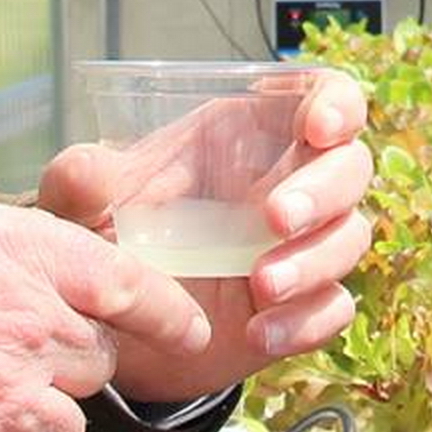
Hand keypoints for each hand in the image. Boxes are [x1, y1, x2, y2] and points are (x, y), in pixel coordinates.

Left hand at [36, 70, 375, 404]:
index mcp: (250, 135)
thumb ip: (81, 182)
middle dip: (323, 192)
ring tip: (261, 287)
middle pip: (350, 168)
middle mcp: (289, 183)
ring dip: (314, 261)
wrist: (113, 324)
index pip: (325, 97)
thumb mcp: (84, 205)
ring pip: (350, 238)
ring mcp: (301, 246)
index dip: (337, 105)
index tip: (319, 128)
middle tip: (275, 219)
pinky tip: (261, 334)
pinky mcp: (302, 306)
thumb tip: (87, 170)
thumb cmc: (110, 235)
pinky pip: (334, 309)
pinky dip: (306, 322)